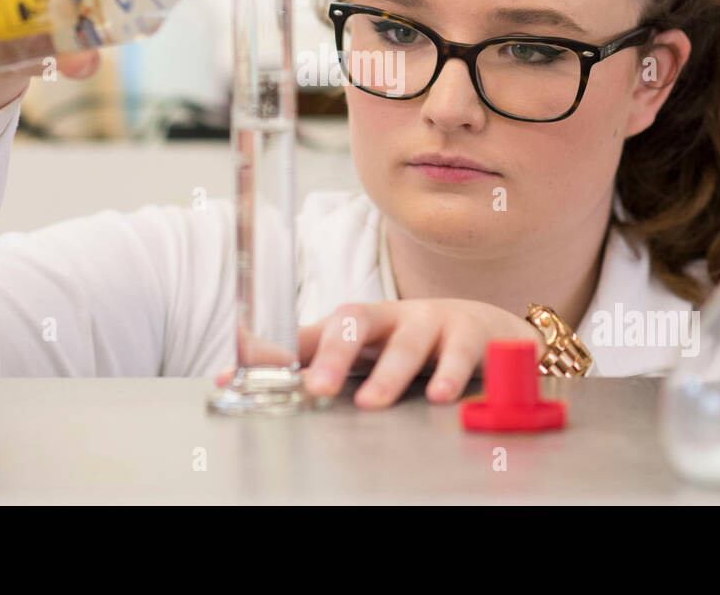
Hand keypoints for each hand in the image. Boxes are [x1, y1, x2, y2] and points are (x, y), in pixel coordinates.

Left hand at [213, 300, 545, 409]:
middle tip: (317, 388)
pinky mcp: (473, 335)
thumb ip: (314, 362)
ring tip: (373, 402)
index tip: (232, 375)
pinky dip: (452, 375)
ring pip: (408, 344)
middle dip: (334, 355)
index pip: (311, 333)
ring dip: (390, 373)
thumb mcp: (365, 349)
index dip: (274, 352)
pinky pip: (462, 355)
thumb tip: (241, 376)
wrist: (487, 328)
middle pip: (357, 322)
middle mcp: (391, 316)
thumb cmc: (413, 342)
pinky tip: (441, 397)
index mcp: (359, 323)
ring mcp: (433, 322)